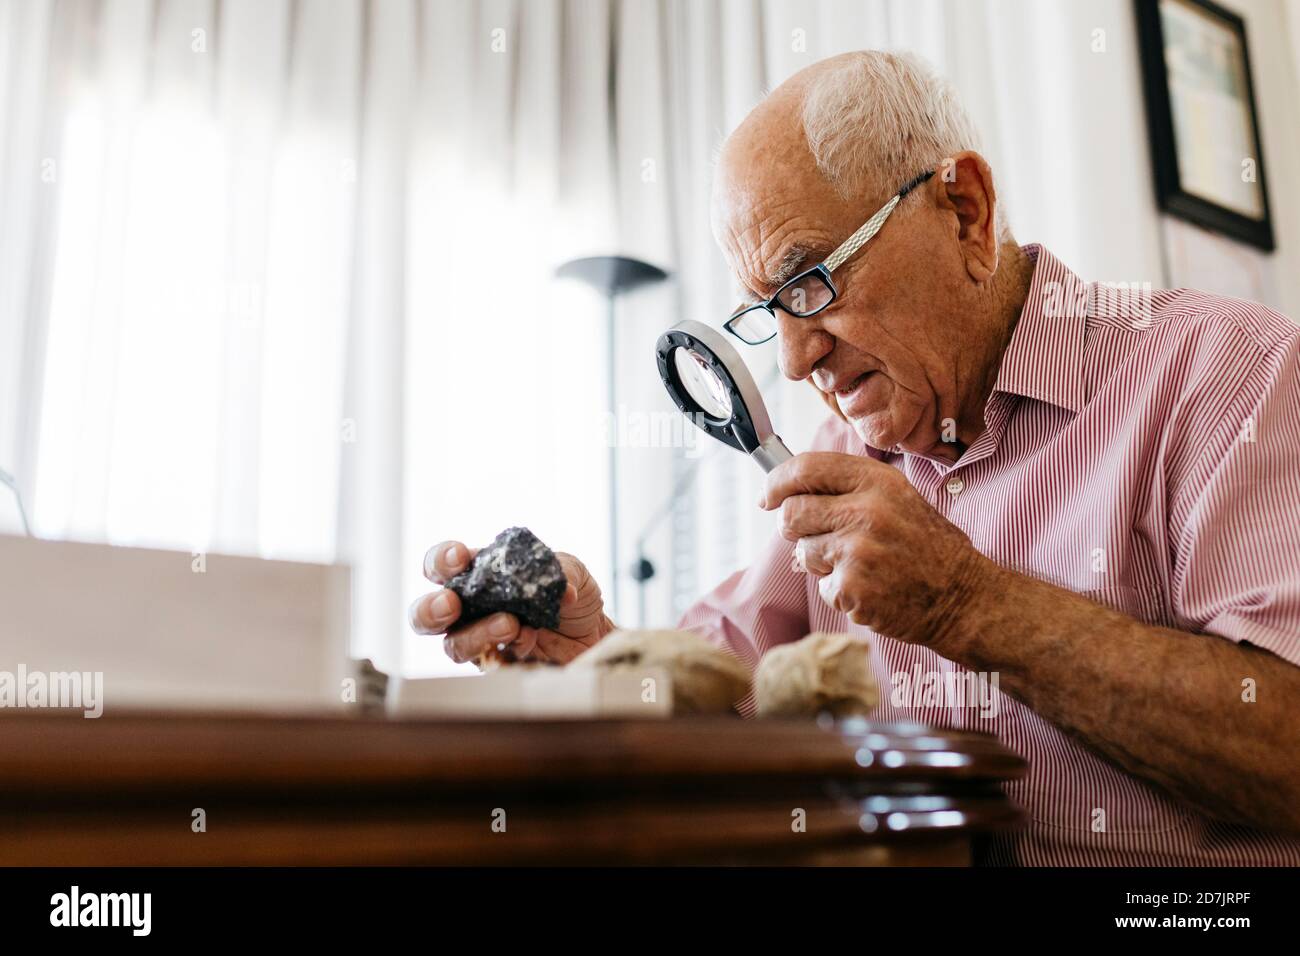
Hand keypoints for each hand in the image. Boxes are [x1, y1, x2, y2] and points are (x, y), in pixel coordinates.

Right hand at [409, 540, 615, 665]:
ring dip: (477, 633)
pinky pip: (490, 665)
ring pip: (454, 645)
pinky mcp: (498, 667)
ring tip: (510, 625)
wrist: (593, 635)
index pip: (442, 566)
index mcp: (478, 575)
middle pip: (425, 614)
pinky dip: (509, 652)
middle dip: (430, 609)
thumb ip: (559, 571)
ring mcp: (480, 641)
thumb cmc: (571, 598)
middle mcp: (470, 609)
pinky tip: (529, 639)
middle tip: (451, 605)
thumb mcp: (571, 571)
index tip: (460, 558)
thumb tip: (561, 589)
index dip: (442, 560)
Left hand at [759, 452, 995, 646]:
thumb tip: (788, 496)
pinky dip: (840, 593)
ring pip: (803, 553)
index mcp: (877, 481)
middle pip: (792, 513)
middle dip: (793, 528)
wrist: (964, 597)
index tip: (767, 495)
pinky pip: (823, 588)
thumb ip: (848, 492)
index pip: (806, 468)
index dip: (777, 481)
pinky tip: (871, 588)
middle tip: (813, 538)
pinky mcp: (854, 588)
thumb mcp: (896, 499)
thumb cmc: (927, 547)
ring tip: (859, 565)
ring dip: (820, 563)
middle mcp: (866, 511)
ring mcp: (858, 551)